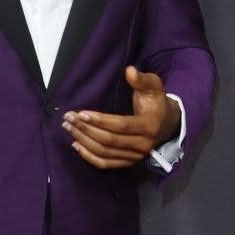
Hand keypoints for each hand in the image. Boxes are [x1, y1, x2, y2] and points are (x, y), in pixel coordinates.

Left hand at [62, 66, 180, 168]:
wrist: (166, 123)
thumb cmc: (155, 102)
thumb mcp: (153, 87)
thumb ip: (142, 79)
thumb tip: (129, 70)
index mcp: (149, 126)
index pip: (121, 126)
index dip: (100, 121)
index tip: (80, 113)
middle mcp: (143, 145)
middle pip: (109, 140)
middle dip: (86, 129)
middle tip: (68, 118)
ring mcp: (135, 156)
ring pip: (104, 152)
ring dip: (84, 141)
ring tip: (68, 127)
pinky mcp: (128, 162)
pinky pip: (106, 164)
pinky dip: (89, 157)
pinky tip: (76, 145)